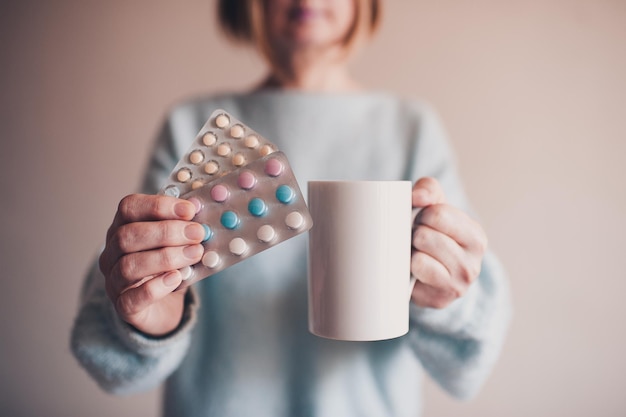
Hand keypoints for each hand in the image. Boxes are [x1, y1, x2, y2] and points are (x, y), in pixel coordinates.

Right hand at [99, 194, 205, 335]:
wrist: (164, 306)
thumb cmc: (170, 266)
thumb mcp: (177, 242)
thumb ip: (186, 226)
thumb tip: (204, 209)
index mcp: (122, 228)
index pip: (129, 208)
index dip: (158, 206)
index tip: (190, 210)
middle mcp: (111, 253)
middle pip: (127, 236)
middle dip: (166, 232)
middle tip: (197, 233)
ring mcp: (114, 281)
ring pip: (129, 266)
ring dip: (166, 257)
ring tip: (195, 253)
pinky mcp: (124, 307)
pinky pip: (133, 298)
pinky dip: (156, 287)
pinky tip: (176, 278)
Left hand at [410, 178, 486, 308]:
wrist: (433, 275)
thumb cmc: (434, 233)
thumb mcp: (436, 205)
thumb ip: (429, 190)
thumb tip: (418, 196)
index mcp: (475, 237)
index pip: (437, 214)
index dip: (420, 213)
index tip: (421, 219)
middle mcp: (472, 264)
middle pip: (423, 236)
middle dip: (413, 234)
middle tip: (416, 239)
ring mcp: (457, 285)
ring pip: (418, 258)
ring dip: (409, 252)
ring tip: (415, 253)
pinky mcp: (439, 300)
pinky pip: (413, 277)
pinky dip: (407, 270)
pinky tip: (412, 270)